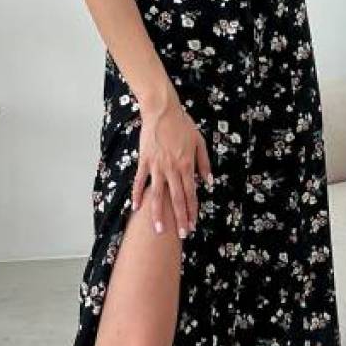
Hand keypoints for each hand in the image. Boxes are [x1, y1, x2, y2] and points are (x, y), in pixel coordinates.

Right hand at [132, 99, 213, 236]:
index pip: (191, 194)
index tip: (193, 225)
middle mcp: (172, 169)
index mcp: (187, 165)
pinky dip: (137, 195)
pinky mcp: (144, 161)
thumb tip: (209, 182)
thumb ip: (204, 163)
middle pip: (177, 199)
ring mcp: (157, 166)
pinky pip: (140, 181)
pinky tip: (136, 208)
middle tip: (181, 235)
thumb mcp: (199, 142)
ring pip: (158, 195)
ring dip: (158, 213)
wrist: (162, 111)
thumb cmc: (182, 125)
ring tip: (158, 230)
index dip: (192, 211)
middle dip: (179, 218)